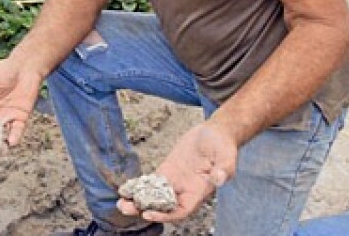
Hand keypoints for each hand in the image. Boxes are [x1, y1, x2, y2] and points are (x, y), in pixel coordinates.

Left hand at [117, 122, 237, 221]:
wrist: (215, 133)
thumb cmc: (223, 145)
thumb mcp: (227, 156)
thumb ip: (224, 169)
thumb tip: (218, 179)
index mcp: (199, 192)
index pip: (181, 211)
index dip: (165, 215)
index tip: (148, 214)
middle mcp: (185, 190)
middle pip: (163, 207)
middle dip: (144, 210)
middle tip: (125, 209)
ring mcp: (175, 181)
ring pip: (154, 196)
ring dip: (138, 201)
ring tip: (120, 202)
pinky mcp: (168, 170)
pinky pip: (152, 182)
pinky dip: (139, 187)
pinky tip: (125, 188)